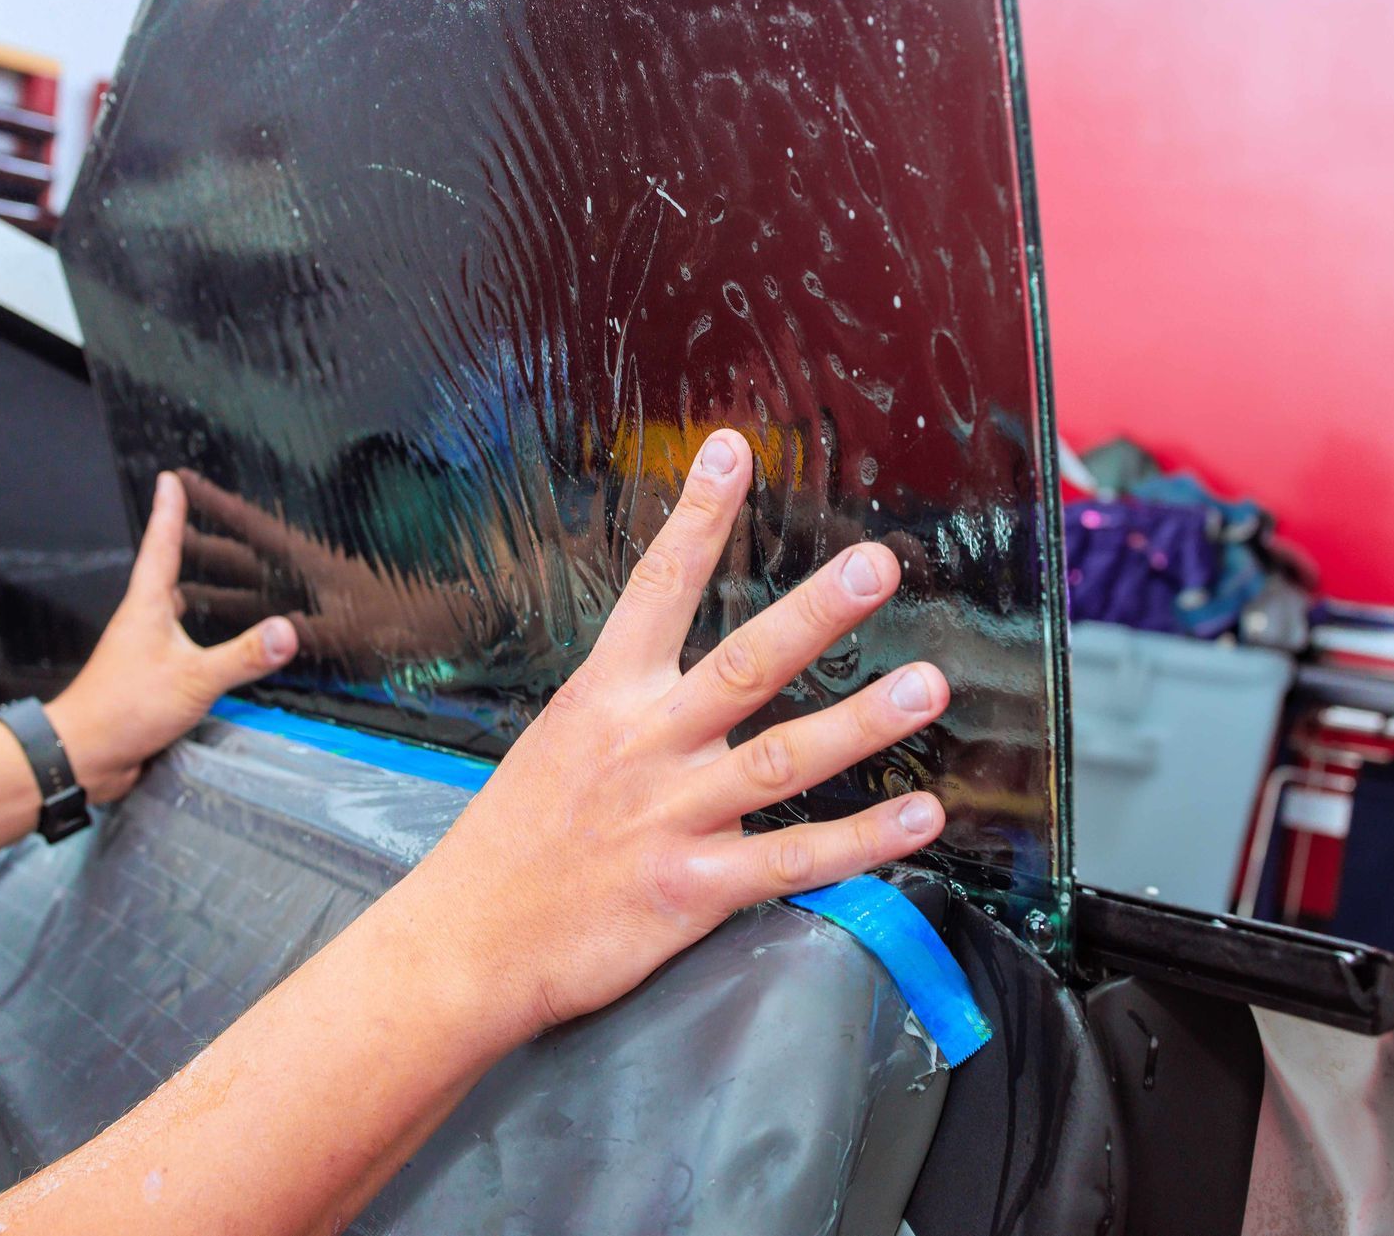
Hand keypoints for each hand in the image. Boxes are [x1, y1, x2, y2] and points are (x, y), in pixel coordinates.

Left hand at [47, 472, 298, 800]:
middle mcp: (143, 625)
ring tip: (221, 586)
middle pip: (168, 577)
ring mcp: (144, 654)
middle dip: (186, 552)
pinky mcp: (150, 683)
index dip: (169, 513)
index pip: (161, 548)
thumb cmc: (122, 709)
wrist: (82, 756)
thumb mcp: (193, 679)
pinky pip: (181, 653)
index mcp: (147, 609)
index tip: (171, 480)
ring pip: (176, 617)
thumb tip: (286, 630)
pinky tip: (216, 655)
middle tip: (204, 528)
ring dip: (197, 601)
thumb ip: (242, 655)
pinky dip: (200, 644)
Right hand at [389, 428, 949, 1042]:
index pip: (655, 588)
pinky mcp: (691, 887)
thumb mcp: (556, 744)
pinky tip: (919, 819)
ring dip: (862, 722)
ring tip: (926, 687)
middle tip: (875, 567)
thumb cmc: (512, 842)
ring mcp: (670, 815)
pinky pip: (791, 858)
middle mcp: (643, 745)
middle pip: (742, 664)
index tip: (733, 451)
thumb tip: (680, 676)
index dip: (696, 518)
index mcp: (603, 698)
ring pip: (781, 759)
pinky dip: (861, 841)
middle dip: (814, 613)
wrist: (466, 942)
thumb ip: (626, 707)